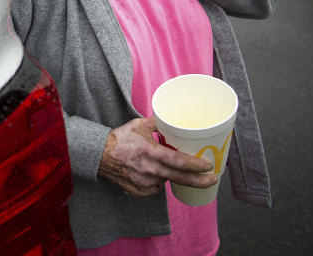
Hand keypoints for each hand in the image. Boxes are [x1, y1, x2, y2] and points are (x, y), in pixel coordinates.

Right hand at [97, 117, 217, 196]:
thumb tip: (173, 120)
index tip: (209, 166)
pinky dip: (158, 181)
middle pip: (181, 178)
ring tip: (166, 165)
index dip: (196, 165)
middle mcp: (149, 169)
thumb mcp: (139, 125)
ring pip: (167, 181)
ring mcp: (144, 182)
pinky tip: (153, 172)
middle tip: (213, 179)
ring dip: (173, 175)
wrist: (98, 154)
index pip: (179, 161)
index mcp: (150, 152)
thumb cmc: (119, 138)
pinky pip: (156, 188)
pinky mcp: (138, 191)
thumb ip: (159, 124)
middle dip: (200, 180)